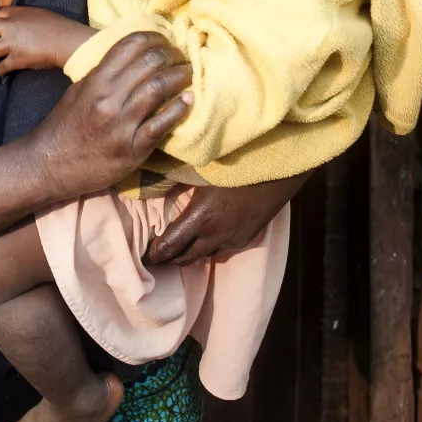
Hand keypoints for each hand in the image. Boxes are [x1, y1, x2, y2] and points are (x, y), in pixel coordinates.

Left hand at [0, 7, 93, 73]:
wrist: (65, 40)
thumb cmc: (58, 25)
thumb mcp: (38, 13)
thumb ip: (24, 17)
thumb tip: (20, 24)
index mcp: (16, 12)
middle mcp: (9, 26)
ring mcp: (10, 43)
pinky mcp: (15, 59)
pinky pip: (1, 66)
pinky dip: (0, 70)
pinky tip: (3, 72)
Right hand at [25, 31, 193, 201]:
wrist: (50, 165)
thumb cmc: (65, 126)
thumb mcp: (79, 91)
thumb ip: (104, 73)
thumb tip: (133, 58)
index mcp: (95, 81)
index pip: (131, 45)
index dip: (155, 38)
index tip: (165, 42)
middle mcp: (108, 99)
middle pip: (150, 62)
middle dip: (172, 55)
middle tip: (182, 58)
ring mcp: (121, 124)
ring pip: (159, 88)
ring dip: (180, 77)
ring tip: (188, 74)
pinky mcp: (132, 149)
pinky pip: (162, 124)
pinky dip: (179, 109)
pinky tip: (188, 101)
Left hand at [144, 172, 309, 265]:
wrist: (276, 170)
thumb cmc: (234, 163)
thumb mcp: (200, 171)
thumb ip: (178, 183)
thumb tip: (154, 184)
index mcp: (199, 217)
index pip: (168, 246)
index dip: (155, 253)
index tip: (146, 254)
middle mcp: (214, 234)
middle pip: (184, 259)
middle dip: (169, 259)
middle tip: (158, 256)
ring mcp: (232, 239)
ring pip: (203, 256)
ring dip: (189, 254)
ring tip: (178, 248)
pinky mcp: (245, 239)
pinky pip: (221, 248)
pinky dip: (209, 246)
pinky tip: (205, 236)